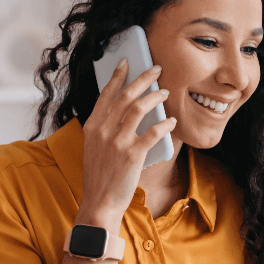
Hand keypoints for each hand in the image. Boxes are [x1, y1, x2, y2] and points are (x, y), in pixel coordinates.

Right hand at [79, 59, 175, 228]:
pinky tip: (171, 120)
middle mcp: (103, 130)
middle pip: (126, 96)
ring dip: (155, 96)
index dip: (117, 76)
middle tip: (156, 69)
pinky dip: (164, 124)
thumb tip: (123, 112)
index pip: (106, 95)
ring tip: (165, 92)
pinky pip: (153, 132)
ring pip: (139, 108)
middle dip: (142, 79)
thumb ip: (105, 129)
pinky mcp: (132, 154)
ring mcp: (117, 141)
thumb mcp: (94, 148)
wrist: (100, 201)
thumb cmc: (100, 176)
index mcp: (92, 126)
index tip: (126, 62)